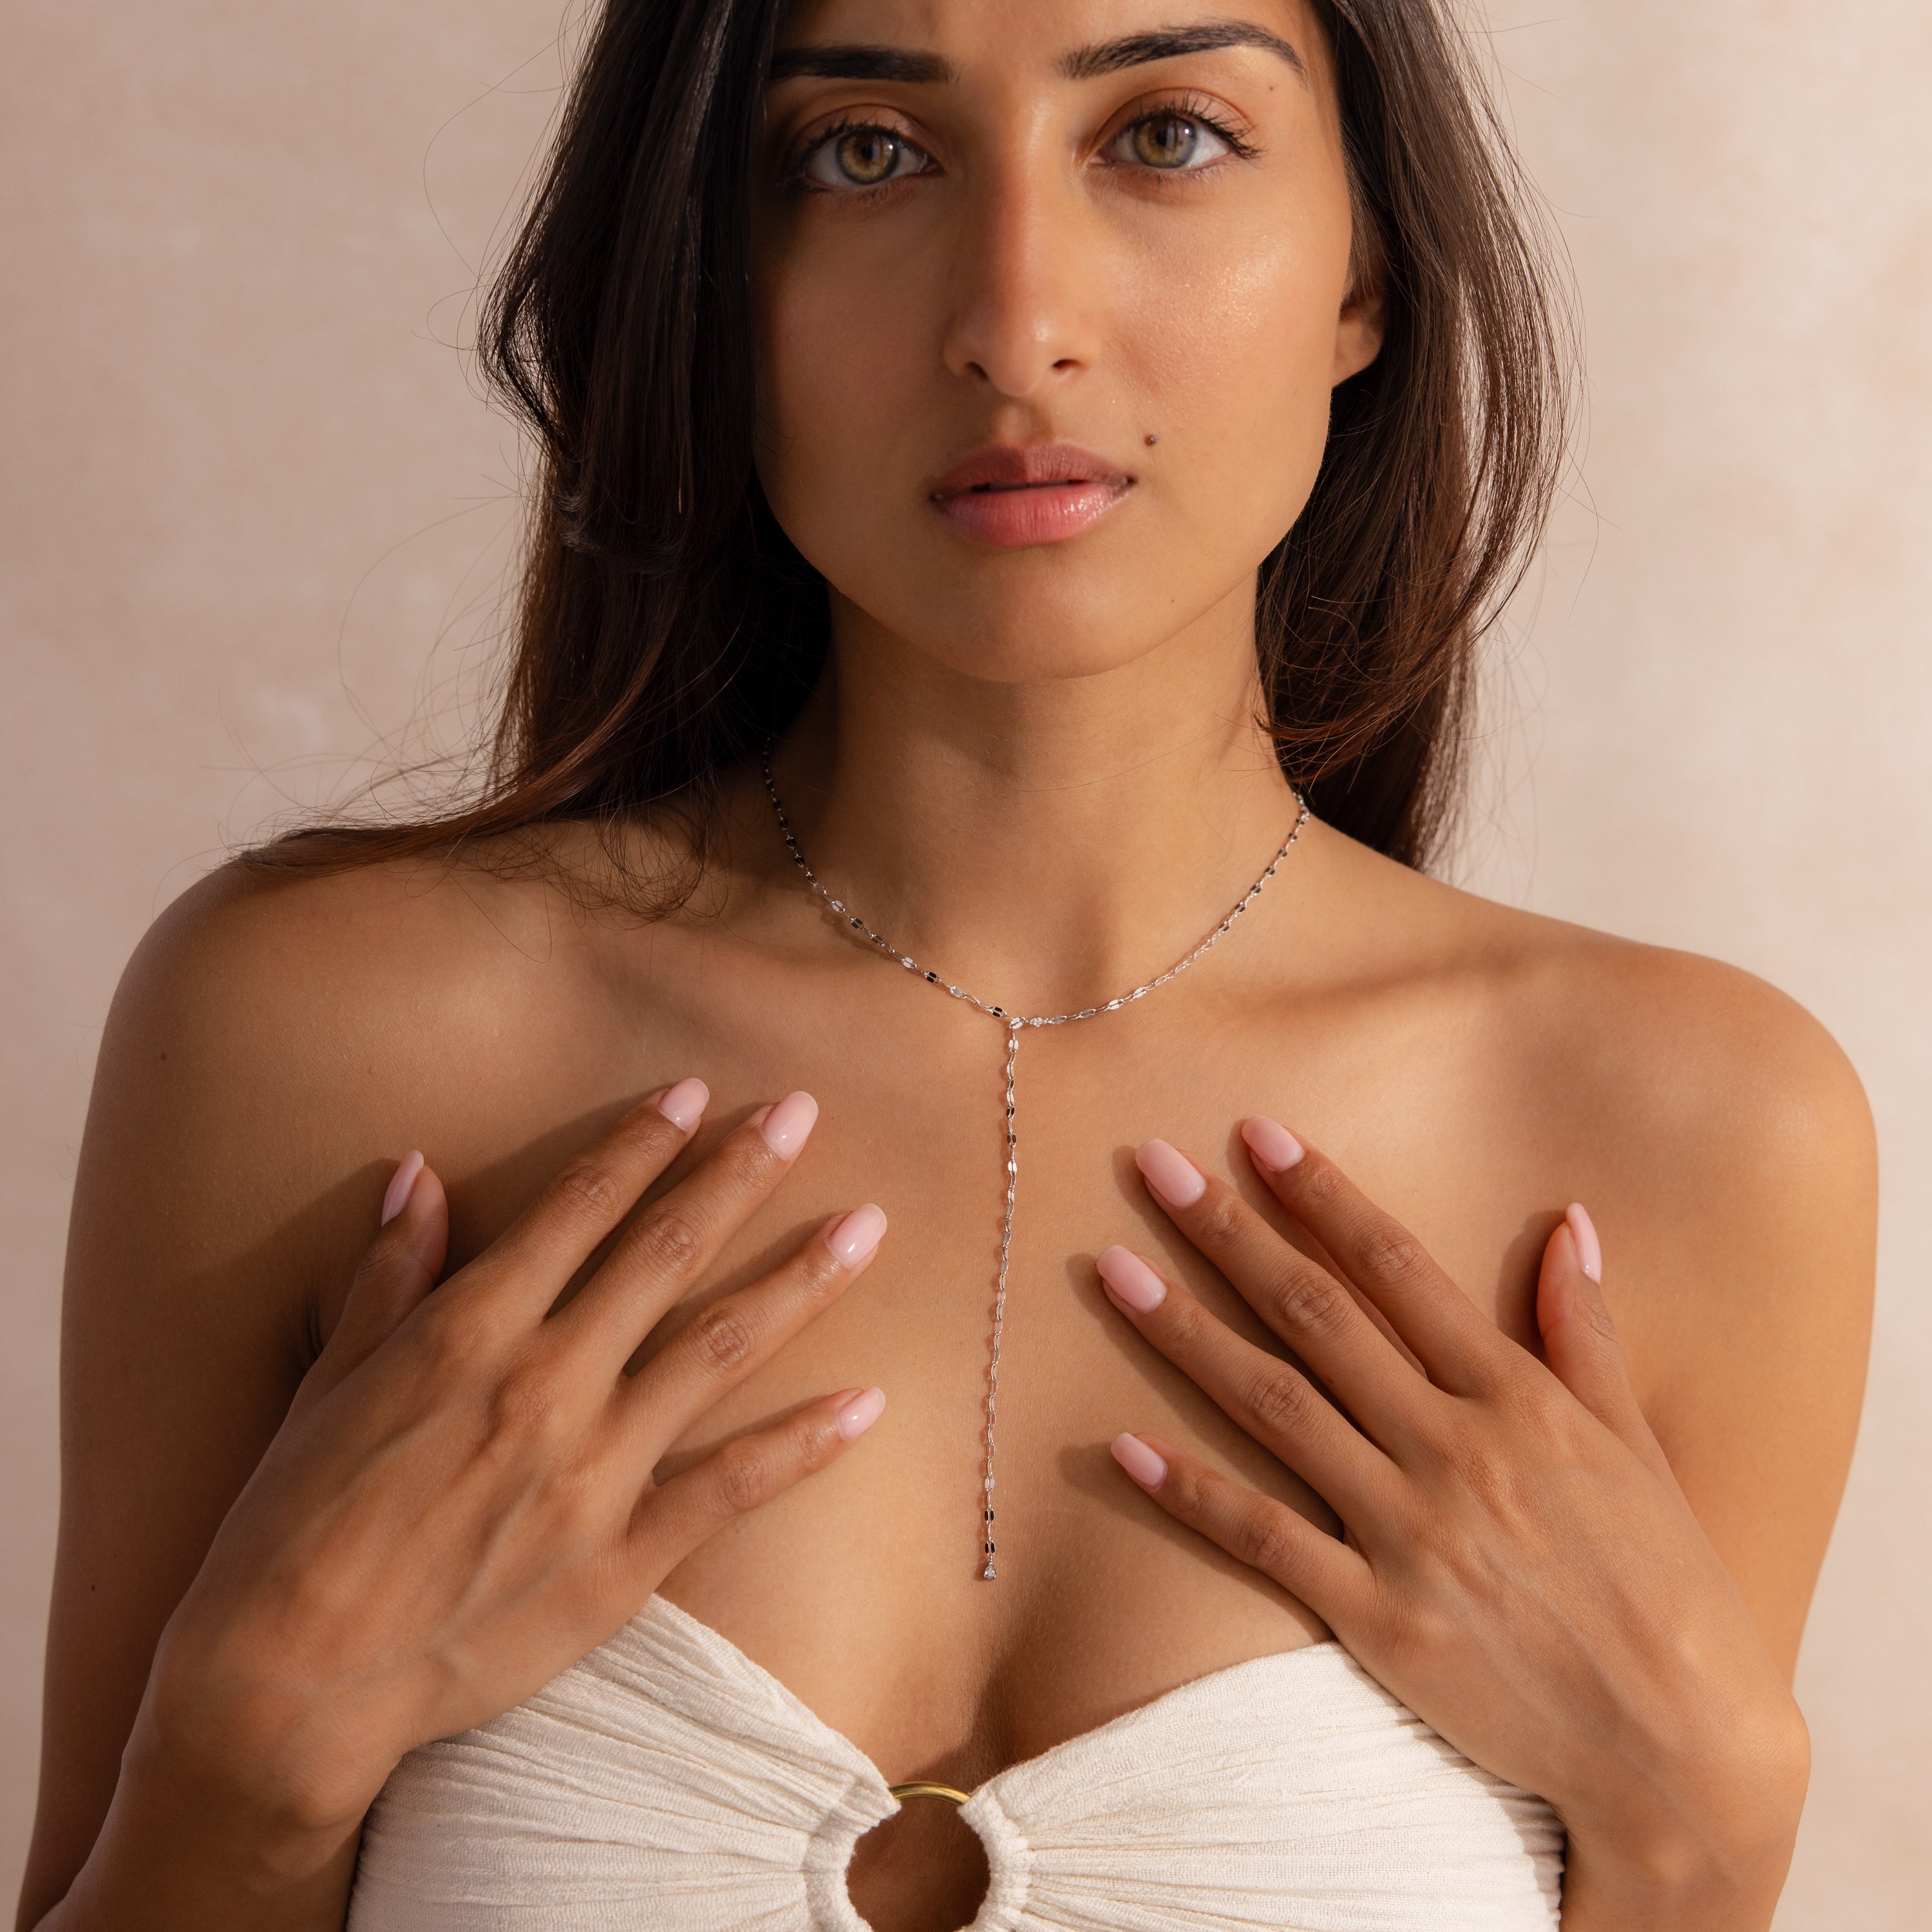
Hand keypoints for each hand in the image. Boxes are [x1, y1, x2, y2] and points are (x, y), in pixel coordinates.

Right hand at [135, 1081, 887, 1865]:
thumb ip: (388, 1275)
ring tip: (868, 1226)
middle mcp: (546, 1384)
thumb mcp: (328, 1382)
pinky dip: (805, 1444)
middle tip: (804, 1113)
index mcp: (469, 1333)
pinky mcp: (623, 1558)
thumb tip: (420, 1173)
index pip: (579, 1209)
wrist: (291, 1688)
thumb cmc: (289, 1525)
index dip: (642, 1143)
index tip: (695, 1092)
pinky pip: (734, 1487)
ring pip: (721, 1350)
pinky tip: (867, 1405)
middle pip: (667, 1254)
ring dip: (800, 1281)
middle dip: (740, 1174)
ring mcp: (594, 1472)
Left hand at [1096, 1121, 1807, 1919]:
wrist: (1683, 1752)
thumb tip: (1572, 1220)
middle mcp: (1454, 1448)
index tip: (1256, 1135)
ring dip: (1184, 1333)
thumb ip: (1589, 1331)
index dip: (1323, 1195)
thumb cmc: (1671, 1591)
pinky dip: (1189, 1493)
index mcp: (1518, 1398)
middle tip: (1151, 1166)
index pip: (1397, 1268)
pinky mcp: (1377, 1618)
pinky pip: (1264, 1540)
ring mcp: (1410, 1532)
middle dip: (1229, 1233)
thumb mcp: (1637, 1448)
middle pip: (1316, 1315)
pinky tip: (1121, 1447)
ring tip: (1110, 1271)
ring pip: (1273, 1407)